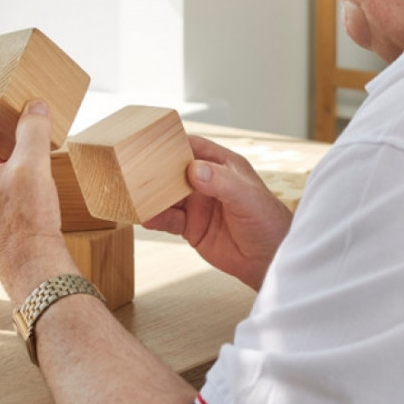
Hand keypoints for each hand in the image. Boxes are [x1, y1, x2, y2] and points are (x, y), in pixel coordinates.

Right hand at [143, 135, 292, 290]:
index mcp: (222, 165)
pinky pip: (169, 219)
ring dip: (152, 196)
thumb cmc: (268, 222)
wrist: (269, 260)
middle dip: (155, 171)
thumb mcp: (247, 197)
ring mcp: (197, 204)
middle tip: (134, 171)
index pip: (192, 147)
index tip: (149, 143)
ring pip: (167, 196)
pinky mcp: (191, 227)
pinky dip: (156, 217)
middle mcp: (207, 182)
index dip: (172, 144)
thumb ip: (221, 182)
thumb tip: (194, 169)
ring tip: (135, 196)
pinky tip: (146, 217)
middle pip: (173, 170)